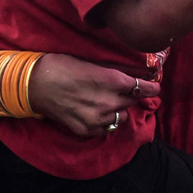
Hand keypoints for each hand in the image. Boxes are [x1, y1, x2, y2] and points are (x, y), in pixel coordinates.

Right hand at [28, 53, 161, 137]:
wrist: (36, 84)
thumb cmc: (62, 65)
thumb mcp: (92, 63)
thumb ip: (112, 72)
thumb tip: (128, 75)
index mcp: (112, 80)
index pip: (141, 87)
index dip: (151, 87)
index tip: (155, 87)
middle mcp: (109, 101)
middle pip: (132, 101)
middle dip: (132, 96)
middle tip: (128, 91)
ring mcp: (97, 118)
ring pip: (120, 117)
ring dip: (118, 109)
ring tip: (109, 102)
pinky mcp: (85, 129)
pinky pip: (105, 128)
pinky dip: (105, 121)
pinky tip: (98, 114)